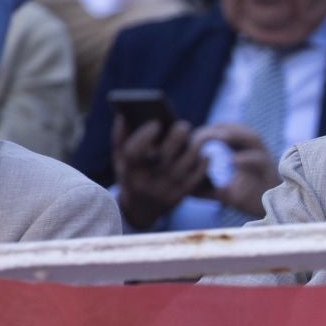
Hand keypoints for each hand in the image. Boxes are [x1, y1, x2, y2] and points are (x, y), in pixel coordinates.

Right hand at [114, 115, 207, 230]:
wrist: (140, 210)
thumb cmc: (131, 175)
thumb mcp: (120, 159)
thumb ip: (121, 137)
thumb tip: (124, 115)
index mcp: (128, 172)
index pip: (134, 154)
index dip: (144, 137)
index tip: (156, 122)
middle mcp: (145, 183)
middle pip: (163, 160)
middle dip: (175, 140)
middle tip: (183, 125)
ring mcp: (162, 192)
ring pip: (182, 170)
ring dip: (191, 151)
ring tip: (195, 140)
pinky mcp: (177, 198)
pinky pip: (193, 181)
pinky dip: (201, 167)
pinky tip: (205, 155)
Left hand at [194, 122, 281, 219]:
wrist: (273, 214)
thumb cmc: (250, 201)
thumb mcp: (224, 194)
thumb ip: (207, 189)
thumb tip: (184, 189)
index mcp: (244, 153)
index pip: (227, 133)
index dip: (211, 131)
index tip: (193, 138)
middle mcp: (255, 151)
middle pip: (239, 129)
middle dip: (220, 128)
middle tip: (200, 133)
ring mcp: (264, 159)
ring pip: (252, 137)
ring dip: (234, 135)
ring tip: (217, 137)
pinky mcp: (270, 170)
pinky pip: (258, 160)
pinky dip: (245, 159)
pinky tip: (231, 161)